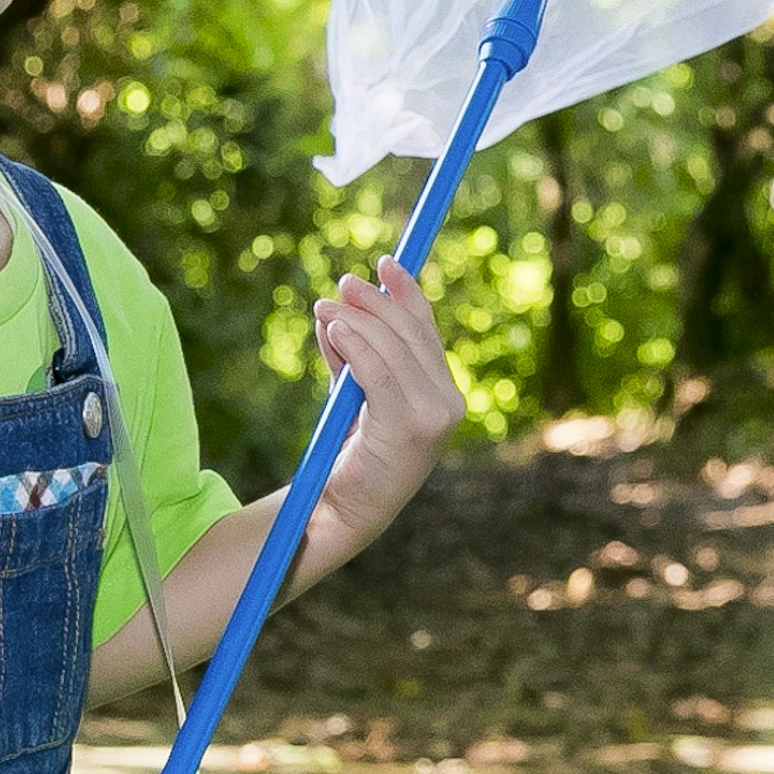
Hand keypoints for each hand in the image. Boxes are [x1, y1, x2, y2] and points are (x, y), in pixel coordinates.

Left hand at [309, 254, 464, 545]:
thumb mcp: (353, 394)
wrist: (340, 510)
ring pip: (393, 350)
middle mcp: (448, 404)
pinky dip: (357, 348)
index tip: (386, 263)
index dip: (407, 293)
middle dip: (375, 303)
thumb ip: (352, 355)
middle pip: (410, 334)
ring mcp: (434, 417)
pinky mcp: (410, 428)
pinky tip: (335, 332)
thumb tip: (338, 311)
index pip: (426, 332)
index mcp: (443, 394)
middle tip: (341, 285)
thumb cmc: (348, 454)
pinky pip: (379, 374)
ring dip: (357, 322)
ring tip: (326, 308)